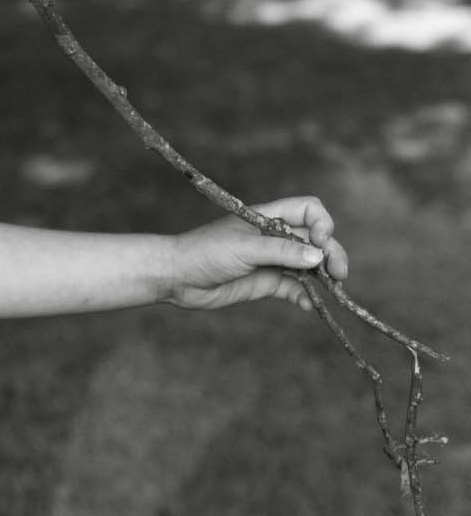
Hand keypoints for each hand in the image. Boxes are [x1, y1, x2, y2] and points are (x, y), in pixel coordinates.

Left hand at [163, 195, 347, 311]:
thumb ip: (282, 251)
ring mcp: (271, 261)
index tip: (320, 241)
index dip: (322, 223)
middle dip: (331, 254)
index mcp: (268, 218)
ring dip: (324, 278)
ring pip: (309, 266)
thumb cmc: (205, 252)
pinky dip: (306, 297)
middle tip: (338, 274)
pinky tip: (309, 306)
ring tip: (333, 292)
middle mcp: (274, 238)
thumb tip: (319, 255)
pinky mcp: (266, 283)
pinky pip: (295, 289)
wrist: (176, 277)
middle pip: (316, 241)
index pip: (308, 210)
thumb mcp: (246, 248)